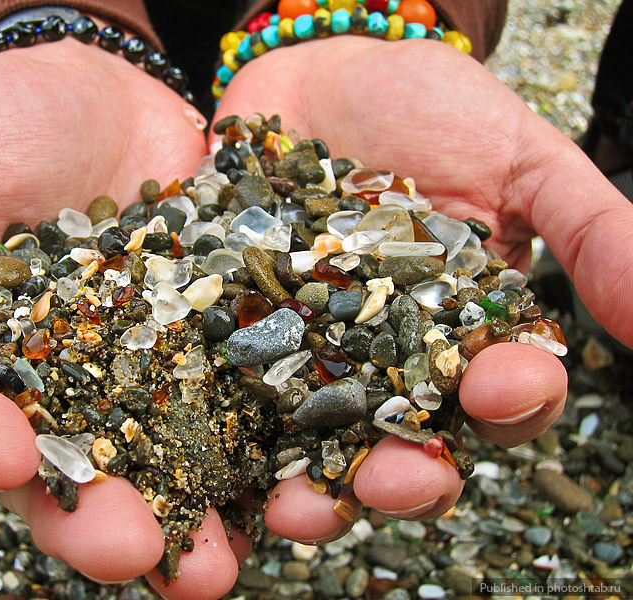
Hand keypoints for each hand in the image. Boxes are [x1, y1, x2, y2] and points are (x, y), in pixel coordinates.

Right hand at [0, 37, 247, 596]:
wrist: (96, 89)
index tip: (2, 456)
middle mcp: (61, 395)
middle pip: (70, 475)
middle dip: (94, 518)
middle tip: (129, 550)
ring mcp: (144, 379)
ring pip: (160, 464)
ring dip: (187, 519)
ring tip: (214, 571)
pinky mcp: (212, 352)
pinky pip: (237, 408)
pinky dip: (258, 452)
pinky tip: (283, 492)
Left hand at [213, 34, 628, 539]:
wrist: (318, 70)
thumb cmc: (427, 108)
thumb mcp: (519, 159)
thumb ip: (590, 232)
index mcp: (461, 335)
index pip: (498, 395)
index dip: (507, 403)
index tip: (502, 387)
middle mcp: (384, 363)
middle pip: (401, 445)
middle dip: (403, 475)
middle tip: (394, 481)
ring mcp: (305, 355)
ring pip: (312, 444)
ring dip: (311, 487)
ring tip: (296, 509)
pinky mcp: (235, 336)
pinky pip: (230, 392)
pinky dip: (225, 428)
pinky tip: (217, 452)